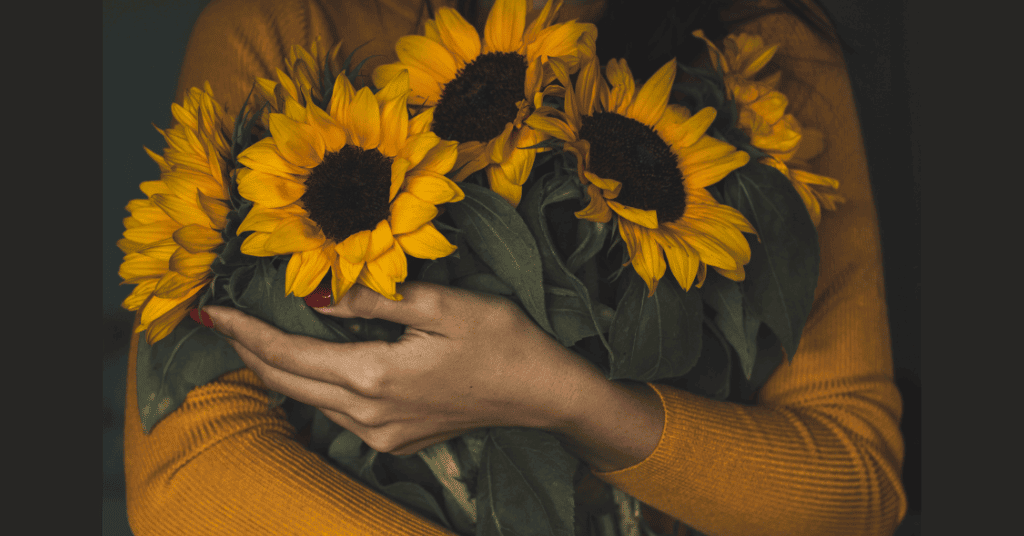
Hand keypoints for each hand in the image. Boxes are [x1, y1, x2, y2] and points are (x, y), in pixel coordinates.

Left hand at [203, 282, 602, 455]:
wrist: (542, 393)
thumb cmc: (501, 340)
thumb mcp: (441, 304)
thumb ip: (373, 299)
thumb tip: (317, 298)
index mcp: (374, 375)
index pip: (288, 352)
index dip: (245, 330)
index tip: (213, 309)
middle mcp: (367, 414)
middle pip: (286, 382)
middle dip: (247, 350)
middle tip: (219, 320)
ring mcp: (380, 434)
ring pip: (306, 400)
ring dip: (276, 368)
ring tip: (253, 335)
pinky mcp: (393, 439)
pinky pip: (335, 412)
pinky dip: (309, 384)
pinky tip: (306, 362)